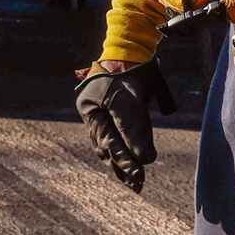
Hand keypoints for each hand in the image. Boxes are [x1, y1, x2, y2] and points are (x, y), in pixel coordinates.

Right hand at [75, 58, 175, 192]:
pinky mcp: (113, 113)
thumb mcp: (130, 100)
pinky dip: (124, 150)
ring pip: (110, 145)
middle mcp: (93, 114)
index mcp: (90, 110)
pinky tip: (132, 162)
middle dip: (123, 167)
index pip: (109, 141)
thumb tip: (144, 159)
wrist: (131, 49)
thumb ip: (134, 129)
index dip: (124, 160)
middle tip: (137, 185)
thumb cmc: (127, 72)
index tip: (139, 175)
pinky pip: (117, 137)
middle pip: (107, 147)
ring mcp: (102, 114)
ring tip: (134, 182)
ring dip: (122, 163)